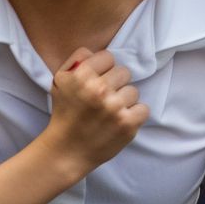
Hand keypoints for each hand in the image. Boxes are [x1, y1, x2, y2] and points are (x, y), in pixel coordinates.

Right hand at [40, 48, 147, 173]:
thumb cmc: (64, 114)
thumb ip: (77, 60)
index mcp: (82, 76)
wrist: (66, 151)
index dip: (103, 69)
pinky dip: (134, 115)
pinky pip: (143, 109)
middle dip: (115, 84)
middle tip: (103, 99)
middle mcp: (99, 89)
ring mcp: (115, 108)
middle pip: (124, 72)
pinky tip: (120, 121)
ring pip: (133, 91)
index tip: (96, 81)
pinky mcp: (127, 124)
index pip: (108, 57)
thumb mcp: (60, 81)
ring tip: (110, 112)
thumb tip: (96, 52)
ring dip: (124, 101)